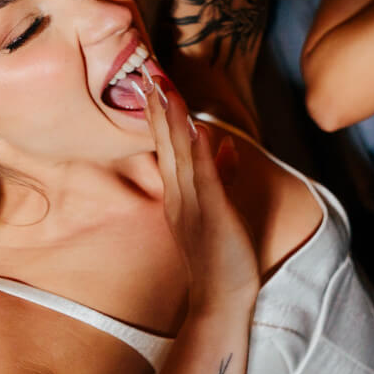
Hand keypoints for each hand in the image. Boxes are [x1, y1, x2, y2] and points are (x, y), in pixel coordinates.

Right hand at [137, 68, 259, 308]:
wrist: (221, 300)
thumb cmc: (222, 255)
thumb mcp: (220, 208)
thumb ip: (222, 175)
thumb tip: (225, 145)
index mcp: (180, 193)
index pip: (168, 146)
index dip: (160, 114)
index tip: (154, 84)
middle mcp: (180, 196)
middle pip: (167, 145)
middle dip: (159, 109)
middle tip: (148, 74)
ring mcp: (194, 206)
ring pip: (181, 156)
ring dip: (175, 122)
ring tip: (166, 90)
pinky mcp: (213, 216)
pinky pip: (204, 180)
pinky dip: (200, 153)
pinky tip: (197, 130)